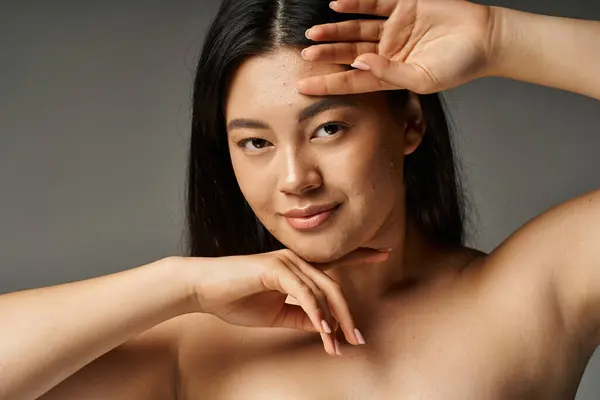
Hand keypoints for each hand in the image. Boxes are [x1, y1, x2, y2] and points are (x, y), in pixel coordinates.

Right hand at [180, 248, 389, 355]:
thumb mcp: (276, 314)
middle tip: (358, 339)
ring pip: (323, 290)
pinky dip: (316, 312)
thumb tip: (324, 327)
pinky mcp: (275, 268)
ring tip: (340, 344)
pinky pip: (303, 292)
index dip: (360, 256)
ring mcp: (286, 262)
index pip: (335, 261)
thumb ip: (300, 316)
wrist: (204, 290)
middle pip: (334, 286)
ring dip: (334, 320)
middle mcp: (296, 260)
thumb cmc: (236, 299)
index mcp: (297, 267)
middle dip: (349, 314)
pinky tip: (323, 330)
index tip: (384, 252)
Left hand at [297, 0, 496, 94]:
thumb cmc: (458, 65)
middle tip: (304, 56)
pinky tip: (338, 5)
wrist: (485, 38)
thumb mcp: (423, 78)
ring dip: (335, 30)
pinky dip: (357, 4)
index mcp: (390, 74)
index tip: (304, 87)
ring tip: (313, 34)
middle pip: (350, 53)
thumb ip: (391, 74)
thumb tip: (361, 63)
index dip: (329, 83)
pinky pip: (375, 4)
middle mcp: (388, 52)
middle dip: (327, 55)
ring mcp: (395, 29)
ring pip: (357, 29)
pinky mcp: (404, 6)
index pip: (353, 80)